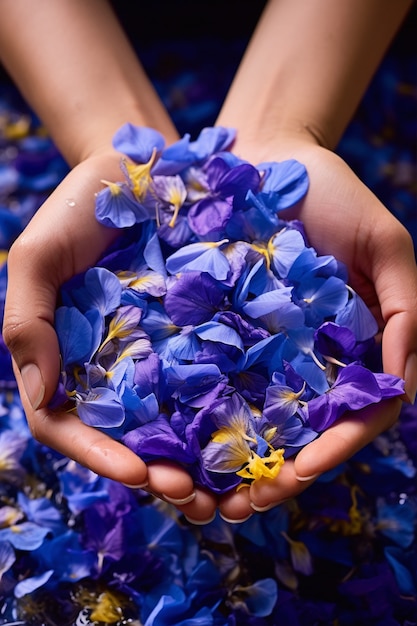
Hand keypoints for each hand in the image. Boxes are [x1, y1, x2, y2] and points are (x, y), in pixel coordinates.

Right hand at [3, 151, 207, 511]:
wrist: (149, 166)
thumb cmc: (86, 203)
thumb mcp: (42, 254)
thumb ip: (27, 320)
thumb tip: (40, 394)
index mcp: (68, 357)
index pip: (69, 423)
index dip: (97, 455)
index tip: (137, 474)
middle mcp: (112, 366)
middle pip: (126, 438)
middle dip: (156, 474)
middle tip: (196, 496)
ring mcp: (159, 354)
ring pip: (173, 425)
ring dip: (197, 463)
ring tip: (230, 488)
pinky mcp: (202, 336)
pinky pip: (213, 384)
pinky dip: (227, 419)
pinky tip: (253, 439)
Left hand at [215, 135, 416, 520]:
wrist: (267, 155)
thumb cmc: (332, 194)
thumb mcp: (385, 245)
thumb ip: (406, 312)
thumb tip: (403, 383)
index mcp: (352, 348)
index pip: (353, 417)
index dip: (333, 450)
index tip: (301, 471)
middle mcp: (308, 359)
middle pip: (297, 434)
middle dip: (276, 475)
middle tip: (243, 506)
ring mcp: (263, 349)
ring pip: (251, 421)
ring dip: (232, 464)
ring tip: (204, 495)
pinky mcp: (218, 331)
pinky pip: (209, 381)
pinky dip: (198, 418)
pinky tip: (175, 442)